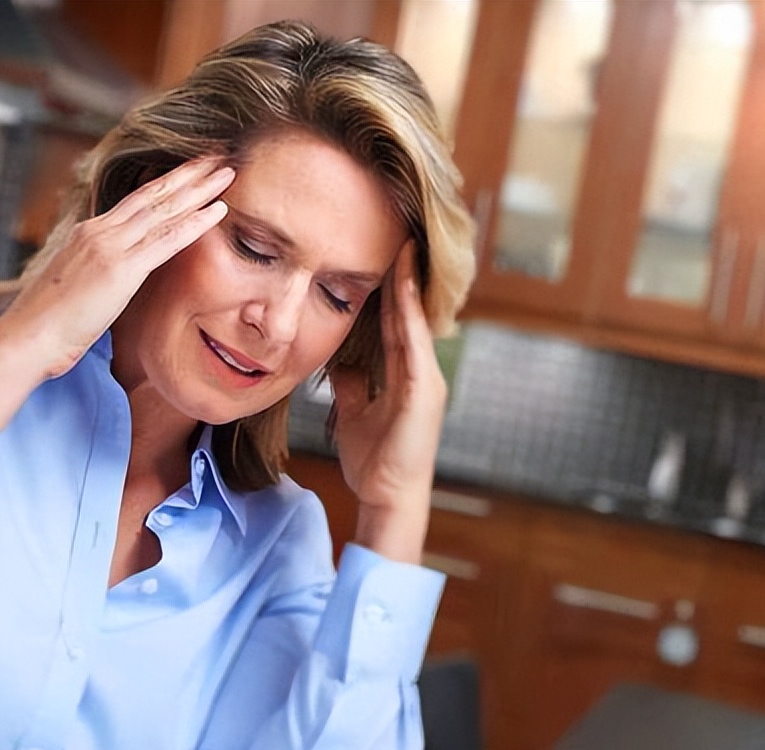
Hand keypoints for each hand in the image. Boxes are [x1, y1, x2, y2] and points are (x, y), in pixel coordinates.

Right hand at [0, 158, 233, 432]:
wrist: (28, 336)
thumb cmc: (47, 322)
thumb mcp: (73, 286)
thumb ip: (95, 272)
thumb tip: (110, 278)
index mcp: (87, 233)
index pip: (135, 200)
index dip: (166, 183)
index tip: (191, 169)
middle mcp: (99, 231)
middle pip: (152, 194)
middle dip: (188, 172)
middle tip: (218, 153)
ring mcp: (110, 247)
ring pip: (163, 209)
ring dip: (199, 188)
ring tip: (227, 170)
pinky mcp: (121, 270)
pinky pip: (167, 240)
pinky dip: (195, 223)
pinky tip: (218, 210)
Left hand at [329, 242, 445, 562]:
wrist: (388, 497)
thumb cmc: (375, 462)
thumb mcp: (353, 414)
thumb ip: (350, 386)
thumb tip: (338, 363)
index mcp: (407, 375)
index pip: (398, 322)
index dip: (392, 289)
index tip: (384, 255)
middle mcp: (421, 372)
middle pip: (409, 314)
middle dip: (403, 276)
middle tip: (399, 235)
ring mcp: (426, 380)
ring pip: (415, 322)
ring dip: (409, 285)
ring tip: (404, 248)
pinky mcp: (423, 391)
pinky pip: (414, 343)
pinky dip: (410, 314)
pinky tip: (403, 288)